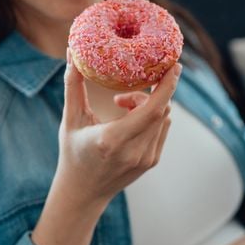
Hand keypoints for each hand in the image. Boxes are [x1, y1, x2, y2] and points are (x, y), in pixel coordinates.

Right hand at [56, 49, 180, 208]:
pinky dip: (152, 117)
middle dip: (152, 91)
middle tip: (131, 86)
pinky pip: (162, 129)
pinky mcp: (151, 162)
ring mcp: (146, 159)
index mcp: (113, 140)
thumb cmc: (73, 154)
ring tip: (123, 105)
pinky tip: (130, 118)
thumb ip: (73, 85)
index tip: (174, 65)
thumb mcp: (70, 120)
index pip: (153, 109)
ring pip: (164, 119)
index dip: (168, 86)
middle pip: (161, 110)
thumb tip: (71, 52)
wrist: (83, 193)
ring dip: (150, 104)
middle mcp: (134, 151)